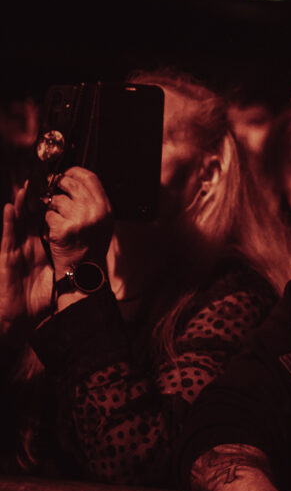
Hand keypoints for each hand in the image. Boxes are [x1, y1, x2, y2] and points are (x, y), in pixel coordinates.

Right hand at [1, 183, 52, 333]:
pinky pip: (8, 239)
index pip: (42, 218)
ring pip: (17, 222)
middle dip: (33, 196)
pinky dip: (8, 223)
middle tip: (38, 174)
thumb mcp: (55, 269)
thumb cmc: (38, 294)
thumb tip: (83, 244)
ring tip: (25, 183)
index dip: (47, 202)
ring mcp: (15, 250)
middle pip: (29, 215)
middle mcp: (26, 244)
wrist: (23, 316)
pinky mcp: (7, 259)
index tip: (53, 184)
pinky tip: (10, 209)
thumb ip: (63, 253)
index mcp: (39, 246)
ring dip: (20, 202)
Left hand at [44, 167, 112, 273]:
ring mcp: (79, 220)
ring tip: (60, 218)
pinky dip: (49, 221)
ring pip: (56, 199)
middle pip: (71, 184)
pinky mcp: (63, 229)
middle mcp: (94, 211)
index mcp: (105, 207)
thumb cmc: (91, 245)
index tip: (67, 173)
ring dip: (53, 207)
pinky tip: (56, 229)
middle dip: (58, 185)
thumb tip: (76, 181)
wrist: (86, 269)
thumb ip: (94, 201)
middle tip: (55, 189)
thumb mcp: (103, 220)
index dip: (75, 171)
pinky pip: (49, 215)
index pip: (90, 178)